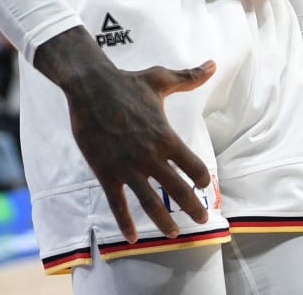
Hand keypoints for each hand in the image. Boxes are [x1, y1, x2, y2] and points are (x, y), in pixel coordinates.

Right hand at [64, 59, 215, 244]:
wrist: (89, 87)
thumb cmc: (127, 82)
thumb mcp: (161, 79)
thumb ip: (188, 77)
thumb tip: (212, 65)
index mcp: (165, 136)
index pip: (194, 166)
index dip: (202, 179)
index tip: (205, 187)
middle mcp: (150, 156)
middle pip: (177, 190)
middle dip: (192, 208)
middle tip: (202, 221)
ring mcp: (127, 167)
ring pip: (150, 203)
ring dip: (164, 222)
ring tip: (174, 234)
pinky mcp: (106, 173)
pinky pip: (118, 204)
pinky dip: (125, 223)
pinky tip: (133, 238)